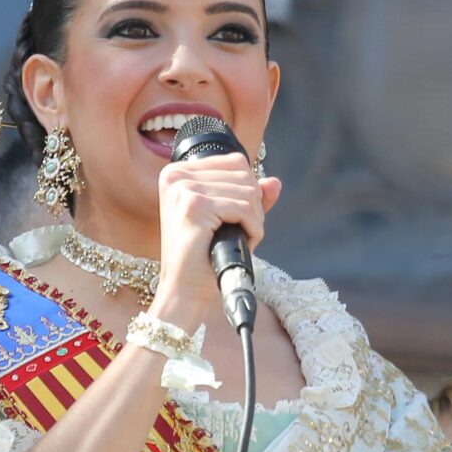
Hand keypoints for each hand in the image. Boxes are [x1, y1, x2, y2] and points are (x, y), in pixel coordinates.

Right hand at [151, 151, 281, 318]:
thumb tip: (275, 182)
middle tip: (240, 231)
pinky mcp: (194, 206)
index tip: (237, 216)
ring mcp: (183, 189)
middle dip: (253, 206)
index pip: (234, 161)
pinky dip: (253, 228)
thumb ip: (250, 198)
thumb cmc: (203, 256)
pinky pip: (244, 208)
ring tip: (238, 238)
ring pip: (248, 191)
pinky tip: (242, 242)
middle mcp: (176, 175)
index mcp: (178, 172)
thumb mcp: (228, 219)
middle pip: (243, 174)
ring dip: (254, 219)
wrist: (185, 289)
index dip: (249, 190)